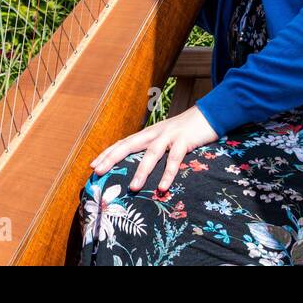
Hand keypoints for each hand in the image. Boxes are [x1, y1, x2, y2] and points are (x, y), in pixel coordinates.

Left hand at [88, 106, 219, 193]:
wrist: (209, 114)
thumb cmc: (186, 131)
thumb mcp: (167, 138)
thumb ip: (155, 148)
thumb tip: (142, 167)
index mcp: (149, 133)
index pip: (123, 142)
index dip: (107, 153)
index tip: (93, 166)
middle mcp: (155, 133)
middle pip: (129, 144)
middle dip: (112, 158)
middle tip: (98, 172)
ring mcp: (169, 135)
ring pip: (151, 154)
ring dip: (141, 171)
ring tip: (132, 188)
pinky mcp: (184, 140)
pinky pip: (175, 159)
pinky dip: (168, 173)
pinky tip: (163, 187)